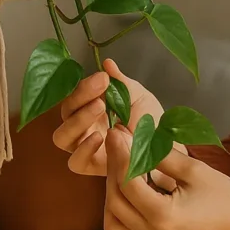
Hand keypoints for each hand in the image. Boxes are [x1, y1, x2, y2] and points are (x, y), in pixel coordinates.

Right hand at [53, 58, 171, 182]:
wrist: (167, 145)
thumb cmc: (150, 119)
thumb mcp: (137, 96)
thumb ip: (120, 82)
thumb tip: (107, 63)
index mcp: (91, 106)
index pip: (75, 94)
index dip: (84, 86)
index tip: (102, 78)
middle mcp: (84, 126)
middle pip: (66, 112)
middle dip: (80, 97)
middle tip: (102, 93)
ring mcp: (86, 146)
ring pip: (62, 137)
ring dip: (77, 120)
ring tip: (100, 108)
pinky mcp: (93, 166)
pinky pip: (75, 162)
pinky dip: (83, 149)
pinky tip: (99, 137)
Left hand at [102, 128, 229, 229]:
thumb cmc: (228, 200)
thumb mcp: (196, 171)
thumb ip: (163, 156)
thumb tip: (138, 138)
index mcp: (164, 217)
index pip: (128, 182)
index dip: (120, 154)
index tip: (116, 133)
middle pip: (115, 201)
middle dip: (113, 169)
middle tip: (117, 144)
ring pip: (113, 221)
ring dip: (112, 193)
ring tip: (121, 167)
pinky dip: (119, 212)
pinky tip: (128, 192)